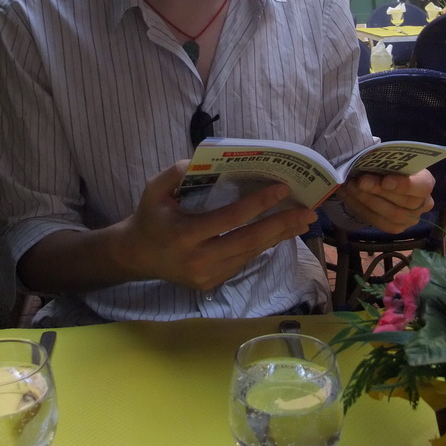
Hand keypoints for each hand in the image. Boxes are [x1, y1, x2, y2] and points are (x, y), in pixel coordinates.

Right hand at [121, 163, 314, 290]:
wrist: (137, 256)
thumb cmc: (150, 217)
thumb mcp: (153, 190)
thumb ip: (174, 173)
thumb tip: (201, 161)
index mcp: (185, 235)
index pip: (230, 219)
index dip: (258, 204)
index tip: (282, 189)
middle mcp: (199, 259)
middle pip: (249, 242)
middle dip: (281, 225)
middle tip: (308, 212)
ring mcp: (208, 276)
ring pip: (250, 254)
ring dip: (278, 237)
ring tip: (302, 221)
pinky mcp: (213, 283)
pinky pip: (243, 262)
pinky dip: (262, 246)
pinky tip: (279, 233)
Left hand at [335, 169, 434, 233]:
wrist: (382, 180)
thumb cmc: (389, 166)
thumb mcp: (390, 159)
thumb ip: (384, 161)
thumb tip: (367, 161)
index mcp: (426, 182)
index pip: (422, 187)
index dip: (404, 185)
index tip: (385, 181)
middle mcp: (423, 203)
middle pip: (403, 202)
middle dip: (378, 191)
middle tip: (359, 181)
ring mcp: (411, 219)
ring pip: (390, 215)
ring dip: (367, 200)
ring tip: (351, 187)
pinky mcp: (396, 228)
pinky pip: (378, 222)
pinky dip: (361, 208)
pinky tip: (349, 197)